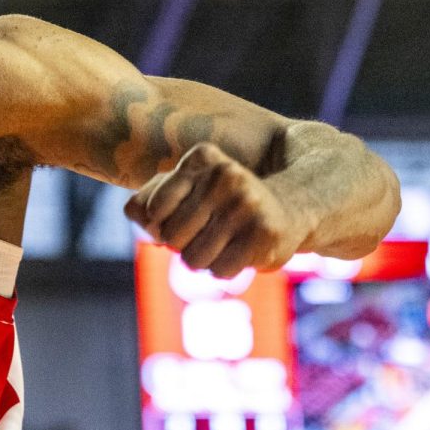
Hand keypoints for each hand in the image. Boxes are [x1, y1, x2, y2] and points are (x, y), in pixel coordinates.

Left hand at [123, 142, 314, 278]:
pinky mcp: (264, 233)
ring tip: (221, 243)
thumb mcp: (184, 189)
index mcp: (200, 158)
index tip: (178, 217)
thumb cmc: (220, 201)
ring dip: (202, 260)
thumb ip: (146, 201)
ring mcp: (246, 203)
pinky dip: (223, 269)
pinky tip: (239, 252)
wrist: (289, 208)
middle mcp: (224, 175)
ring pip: (192, 258)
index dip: (160, 224)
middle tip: (203, 234)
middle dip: (181, 244)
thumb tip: (141, 219)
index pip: (153, 209)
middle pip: (171, 237)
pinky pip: (219, 271)